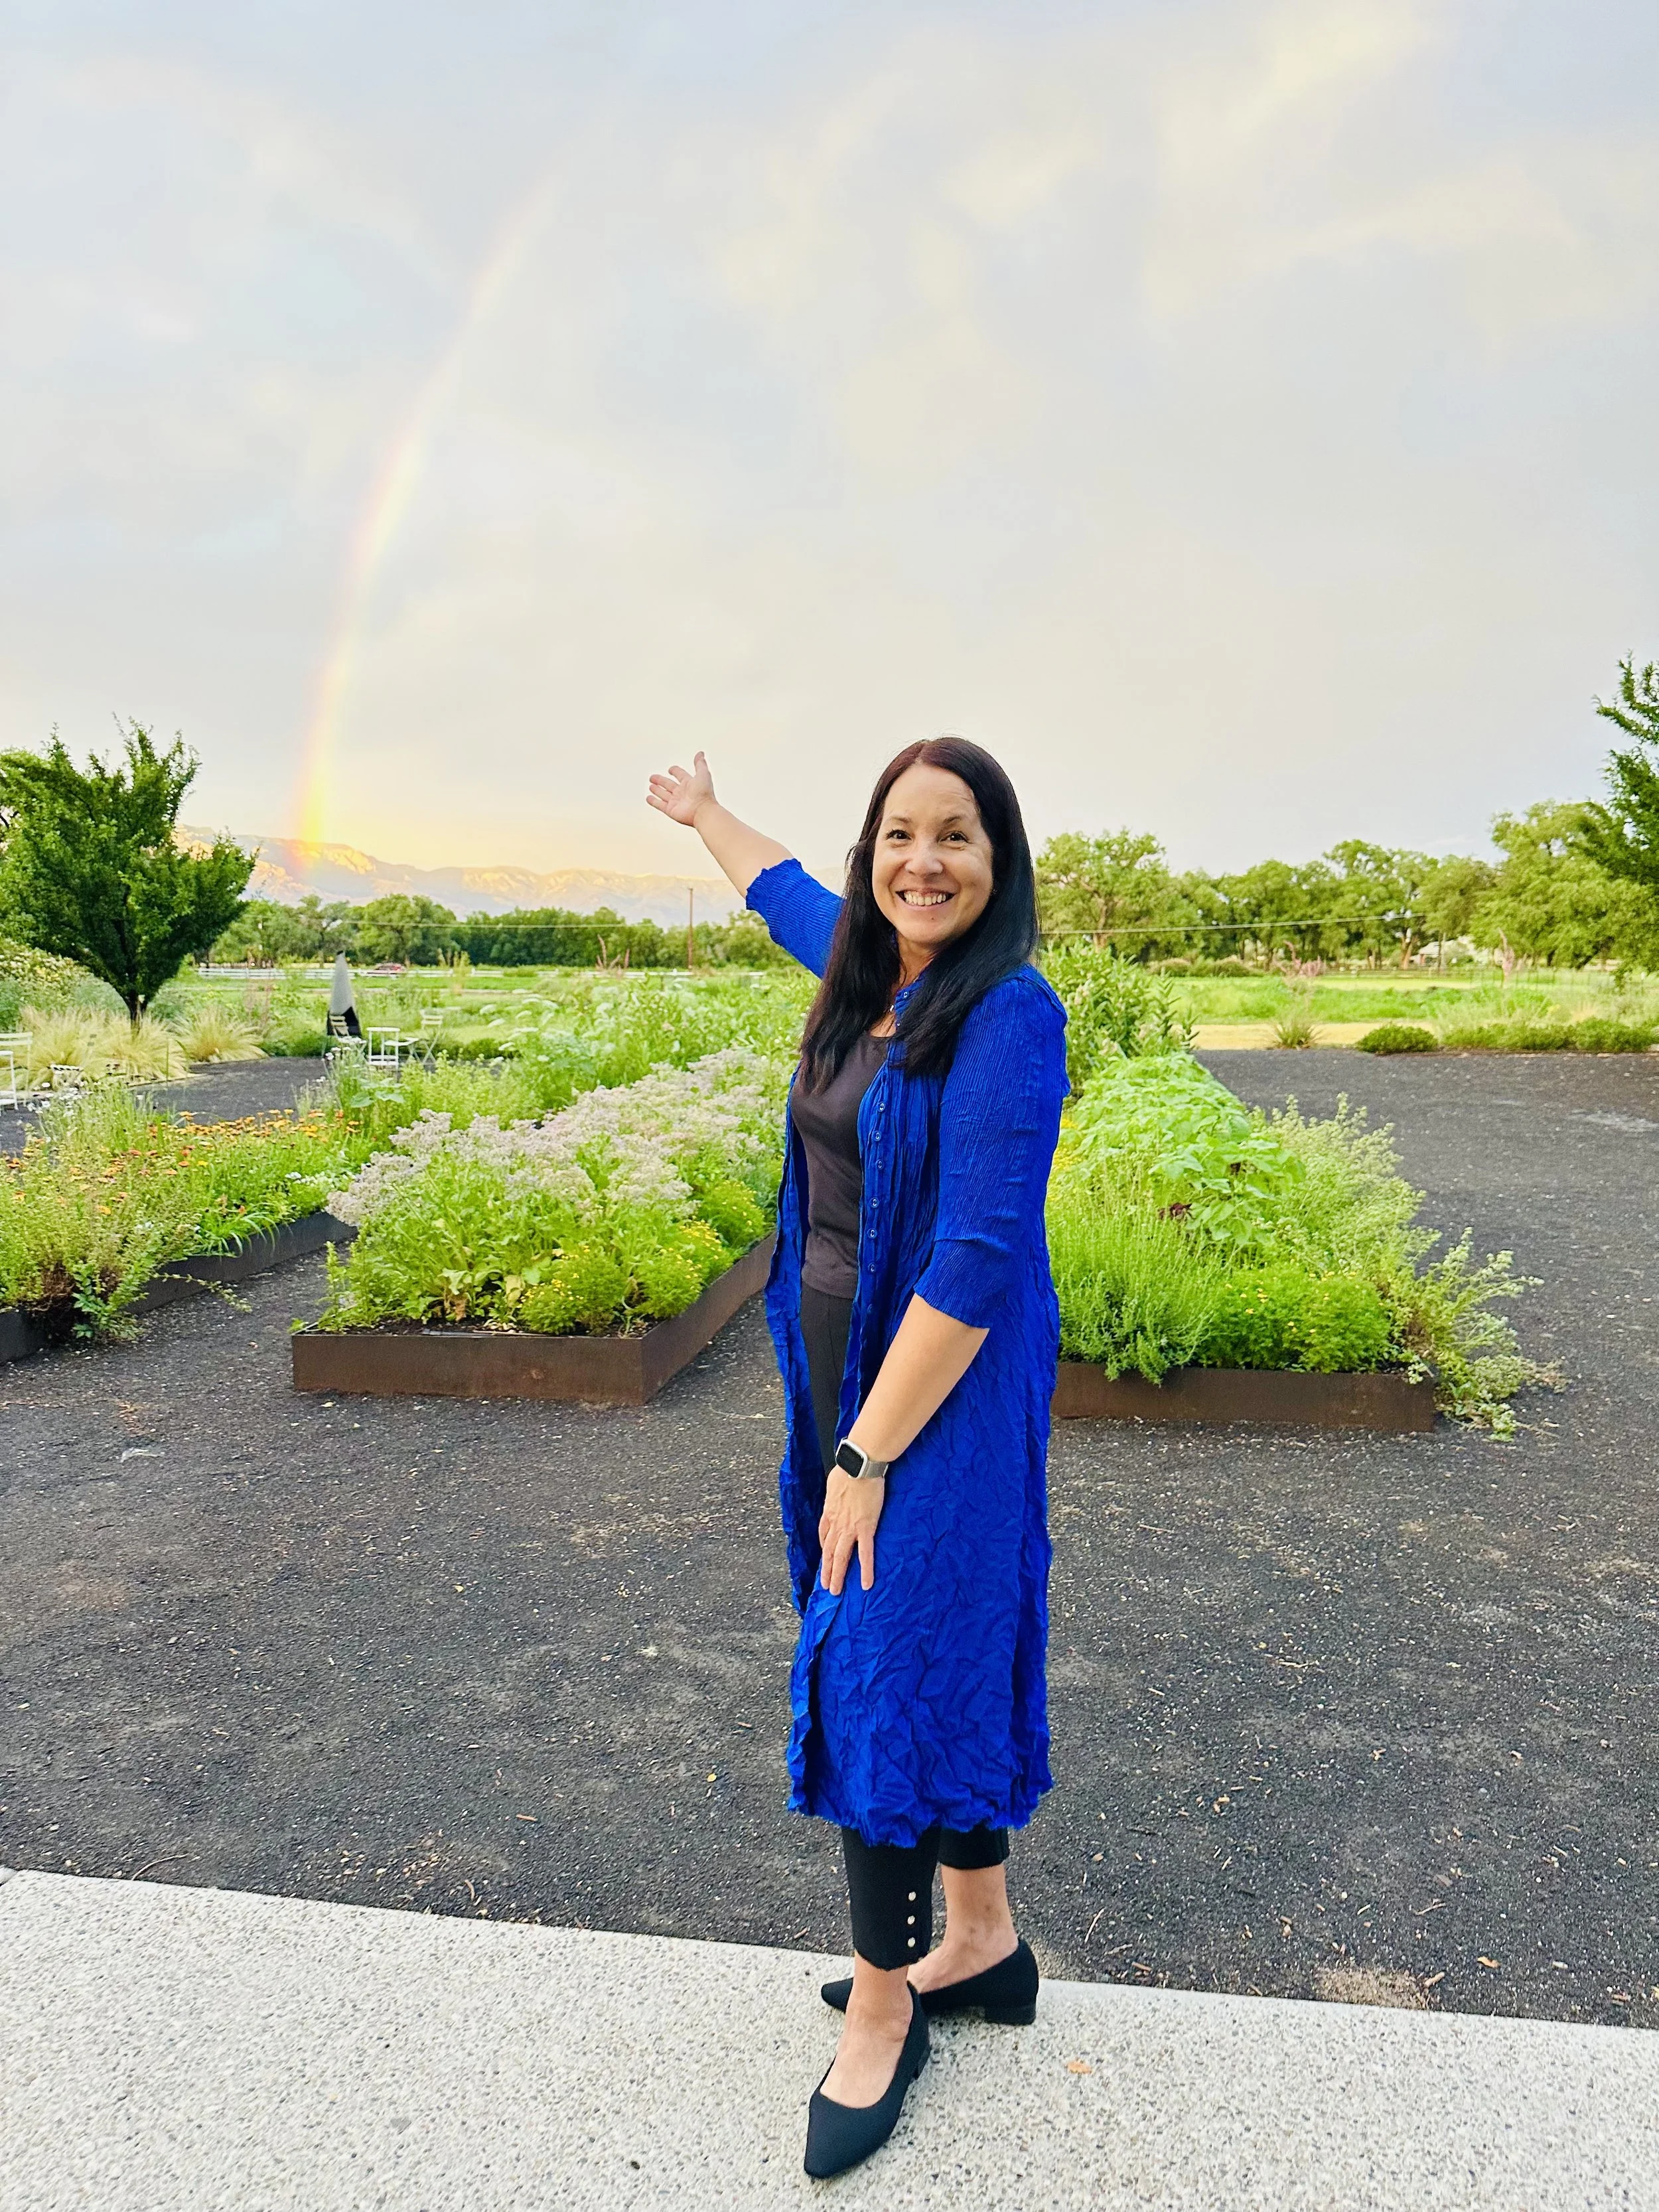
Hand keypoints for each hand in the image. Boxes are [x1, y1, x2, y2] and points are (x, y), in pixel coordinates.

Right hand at [646, 750, 715, 828]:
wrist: (703, 811)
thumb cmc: (704, 793)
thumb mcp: (703, 774)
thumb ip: (700, 764)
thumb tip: (700, 753)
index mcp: (689, 783)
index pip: (680, 775)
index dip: (675, 771)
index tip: (671, 769)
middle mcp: (682, 793)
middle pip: (668, 784)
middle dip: (660, 780)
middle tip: (652, 777)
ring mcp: (676, 802)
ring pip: (663, 794)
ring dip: (657, 790)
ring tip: (651, 786)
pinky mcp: (670, 810)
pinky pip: (660, 805)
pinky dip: (653, 802)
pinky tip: (648, 798)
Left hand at [818, 1465, 884, 1593]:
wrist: (859, 1467)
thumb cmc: (848, 1469)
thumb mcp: (834, 1482)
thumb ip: (835, 1492)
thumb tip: (837, 1490)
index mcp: (829, 1512)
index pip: (824, 1535)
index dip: (824, 1548)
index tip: (825, 1557)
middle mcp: (836, 1524)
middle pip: (829, 1552)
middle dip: (826, 1570)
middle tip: (826, 1586)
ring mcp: (850, 1528)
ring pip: (841, 1557)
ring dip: (837, 1575)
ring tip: (836, 1591)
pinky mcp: (865, 1529)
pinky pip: (865, 1554)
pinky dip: (865, 1570)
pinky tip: (865, 1584)